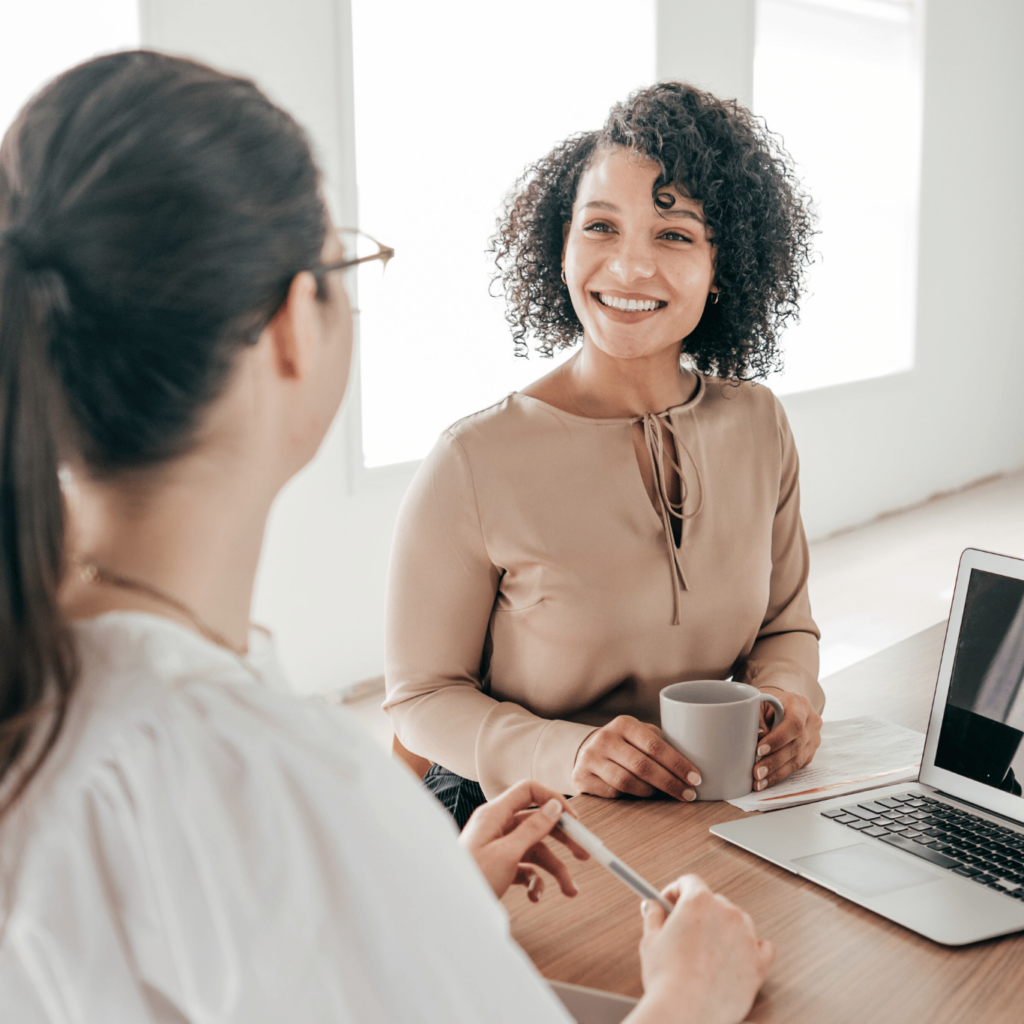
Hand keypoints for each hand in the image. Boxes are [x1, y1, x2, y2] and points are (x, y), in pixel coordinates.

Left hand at [458, 780, 588, 900]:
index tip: (574, 821)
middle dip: (563, 840)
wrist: (447, 909)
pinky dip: (535, 882)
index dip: (553, 801)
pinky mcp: (499, 867)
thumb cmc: (472, 878)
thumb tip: (554, 807)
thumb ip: (532, 828)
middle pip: (537, 822)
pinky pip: (525, 868)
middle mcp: (497, 827)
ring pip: (535, 850)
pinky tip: (536, 896)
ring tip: (571, 891)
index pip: (529, 791)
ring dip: (555, 870)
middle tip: (585, 855)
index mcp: (495, 814)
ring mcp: (498, 847)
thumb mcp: (507, 853)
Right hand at [572, 715, 700, 801]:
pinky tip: (643, 797)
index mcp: (624, 724)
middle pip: (642, 766)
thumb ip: (661, 744)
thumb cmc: (625, 745)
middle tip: (689, 794)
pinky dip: (632, 797)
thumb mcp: (640, 736)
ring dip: (652, 792)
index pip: (654, 745)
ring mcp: (590, 758)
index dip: (677, 764)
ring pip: (627, 782)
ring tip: (667, 795)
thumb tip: (696, 762)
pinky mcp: (581, 778)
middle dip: (670, 782)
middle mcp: (605, 738)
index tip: (696, 778)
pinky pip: (613, 793)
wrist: (587, 751)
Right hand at [631, 875, 773, 1023]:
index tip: (669, 903)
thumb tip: (654, 908)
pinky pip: (763, 946)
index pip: (689, 882)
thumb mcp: (650, 940)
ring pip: (737, 921)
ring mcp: (746, 937)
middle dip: (698, 913)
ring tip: (706, 951)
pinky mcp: (758, 963)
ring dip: (723, 929)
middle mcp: (726, 913)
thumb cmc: (668, 979)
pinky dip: (752, 948)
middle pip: (713, 901)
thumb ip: (653, 916)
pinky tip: (738, 954)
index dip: (675, 892)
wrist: (685, 1010)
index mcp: (699, 902)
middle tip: (682, 931)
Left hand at [752, 687, 821, 789]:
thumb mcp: (760, 702)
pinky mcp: (809, 753)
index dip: (778, 739)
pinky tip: (766, 781)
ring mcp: (813, 739)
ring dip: (776, 773)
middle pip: (795, 746)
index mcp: (800, 705)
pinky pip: (796, 766)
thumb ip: (757, 716)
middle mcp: (811, 723)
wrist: (783, 704)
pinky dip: (779, 774)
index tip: (759, 750)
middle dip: (774, 761)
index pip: (794, 724)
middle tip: (756, 772)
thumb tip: (759, 735)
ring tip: (759, 781)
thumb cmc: (769, 703)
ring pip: (797, 760)